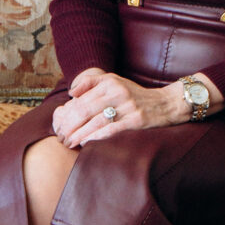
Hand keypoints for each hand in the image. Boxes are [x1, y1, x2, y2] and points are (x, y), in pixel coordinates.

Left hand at [53, 70, 189, 147]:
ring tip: (69, 143)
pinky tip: (86, 143)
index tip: (59, 126)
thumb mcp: (115, 82)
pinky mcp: (136, 120)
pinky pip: (112, 130)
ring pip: (96, 122)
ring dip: (79, 135)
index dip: (66, 115)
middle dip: (69, 126)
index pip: (81, 100)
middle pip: (85, 110)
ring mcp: (128, 107)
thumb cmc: (134, 95)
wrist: (165, 104)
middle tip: (61, 138)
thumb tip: (71, 92)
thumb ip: (92, 82)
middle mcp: (118, 92)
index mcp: (110, 83)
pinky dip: (96, 137)